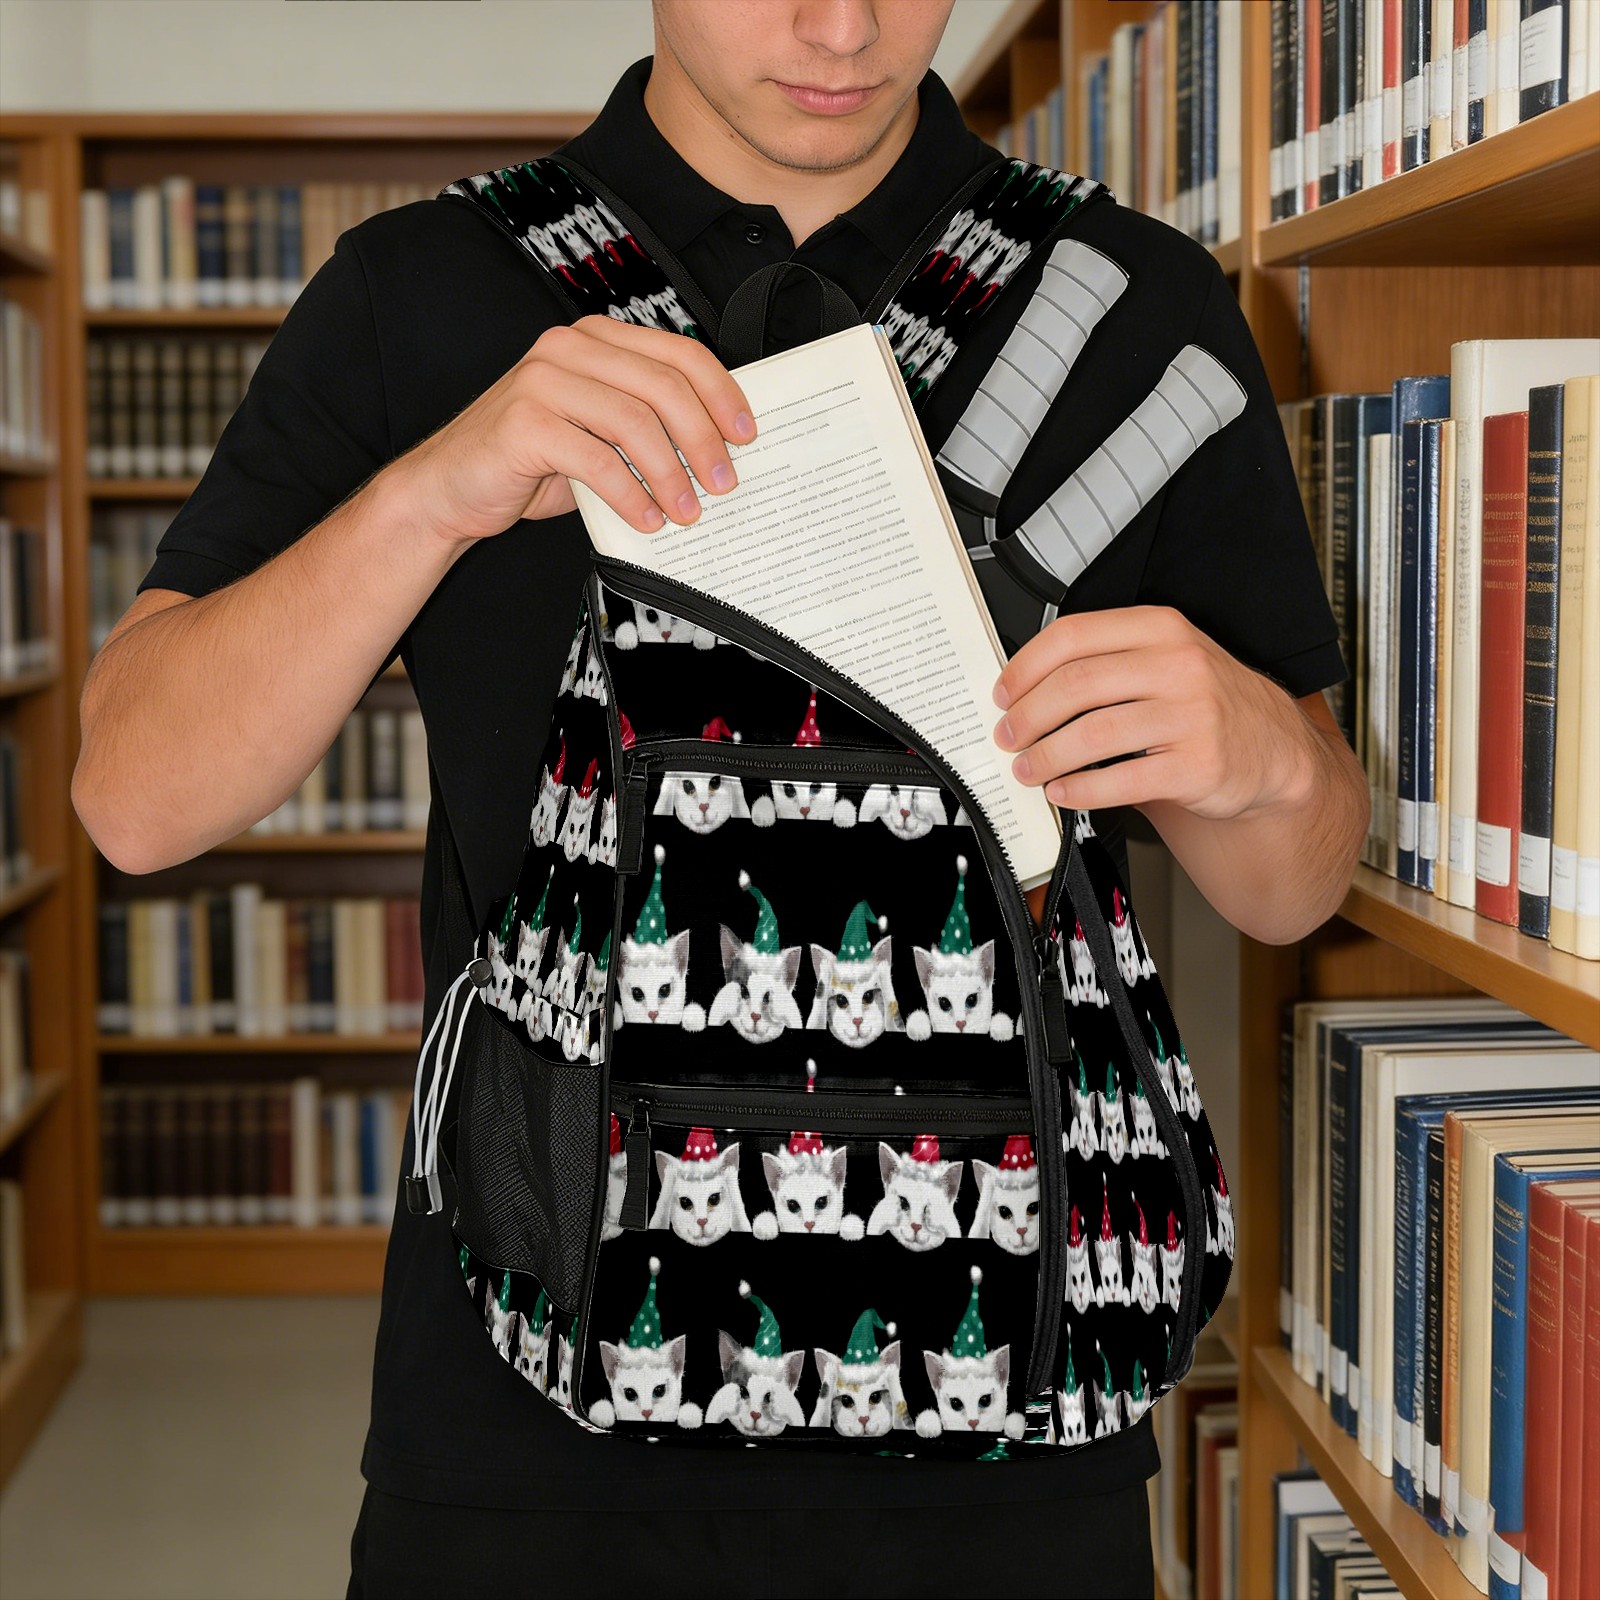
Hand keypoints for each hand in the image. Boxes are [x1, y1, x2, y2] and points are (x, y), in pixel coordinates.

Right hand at [390, 314, 755, 545]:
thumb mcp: (597, 435)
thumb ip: (643, 426)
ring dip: (671, 474)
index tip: (746, 435)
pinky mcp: (523, 422)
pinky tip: (647, 520)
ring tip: (687, 511)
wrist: (451, 489)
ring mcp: (542, 381)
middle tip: (723, 483)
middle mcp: (569, 348)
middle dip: (703, 439)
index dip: (720, 393)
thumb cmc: (531, 463)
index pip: (676, 353)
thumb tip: (715, 452)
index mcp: (594, 340)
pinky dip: (630, 495)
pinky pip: (596, 459)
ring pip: (634, 422)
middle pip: (663, 386)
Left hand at [991, 605, 1313, 820]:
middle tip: (1008, 736)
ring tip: (1028, 768)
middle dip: (1028, 716)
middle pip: (1076, 684)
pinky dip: (1081, 790)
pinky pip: (1122, 779)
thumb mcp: (1165, 660)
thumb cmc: (1206, 703)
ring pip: (1093, 733)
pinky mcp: (1198, 765)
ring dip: (1047, 756)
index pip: (1073, 636)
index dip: (1025, 667)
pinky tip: (1063, 793)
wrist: (1273, 748)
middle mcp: (1178, 665)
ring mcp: (1192, 715)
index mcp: (1160, 628)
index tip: (1004, 693)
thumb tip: (1025, 690)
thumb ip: (1106, 662)